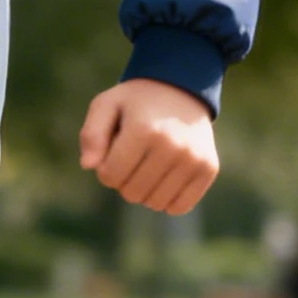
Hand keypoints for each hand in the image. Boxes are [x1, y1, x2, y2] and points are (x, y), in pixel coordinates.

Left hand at [79, 78, 218, 213]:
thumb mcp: (106, 105)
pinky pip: (179, 208)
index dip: (105, 169)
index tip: (113, 152)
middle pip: (132, 193)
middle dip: (125, 181)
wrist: (182, 89)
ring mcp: (193, 158)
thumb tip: (88, 166)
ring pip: (155, 203)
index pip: (110, 176)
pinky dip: (167, 200)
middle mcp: (172, 146)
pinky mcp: (208, 168)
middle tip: (132, 158)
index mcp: (143, 130)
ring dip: (145, 191)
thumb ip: (91, 134)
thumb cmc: (136, 103)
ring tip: (149, 165)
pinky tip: (165, 178)